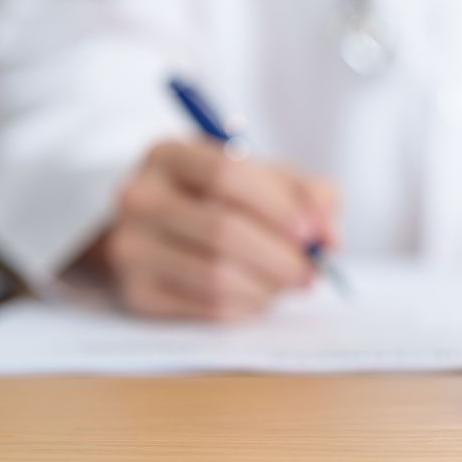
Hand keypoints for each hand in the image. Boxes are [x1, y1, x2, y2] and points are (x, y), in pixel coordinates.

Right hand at [81, 138, 338, 319]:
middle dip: (281, 256)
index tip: (314, 232)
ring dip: (269, 286)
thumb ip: (304, 193)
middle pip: (223, 231)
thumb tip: (330, 236)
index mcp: (168, 154)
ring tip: (290, 283)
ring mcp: (130, 247)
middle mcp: (138, 197)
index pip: (227, 175)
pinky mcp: (135, 293)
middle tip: (313, 270)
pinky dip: (248, 306)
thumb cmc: (218, 197)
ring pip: (216, 276)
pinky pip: (207, 307)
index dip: (279, 206)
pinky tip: (261, 295)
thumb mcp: (258, 176)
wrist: (154, 229)